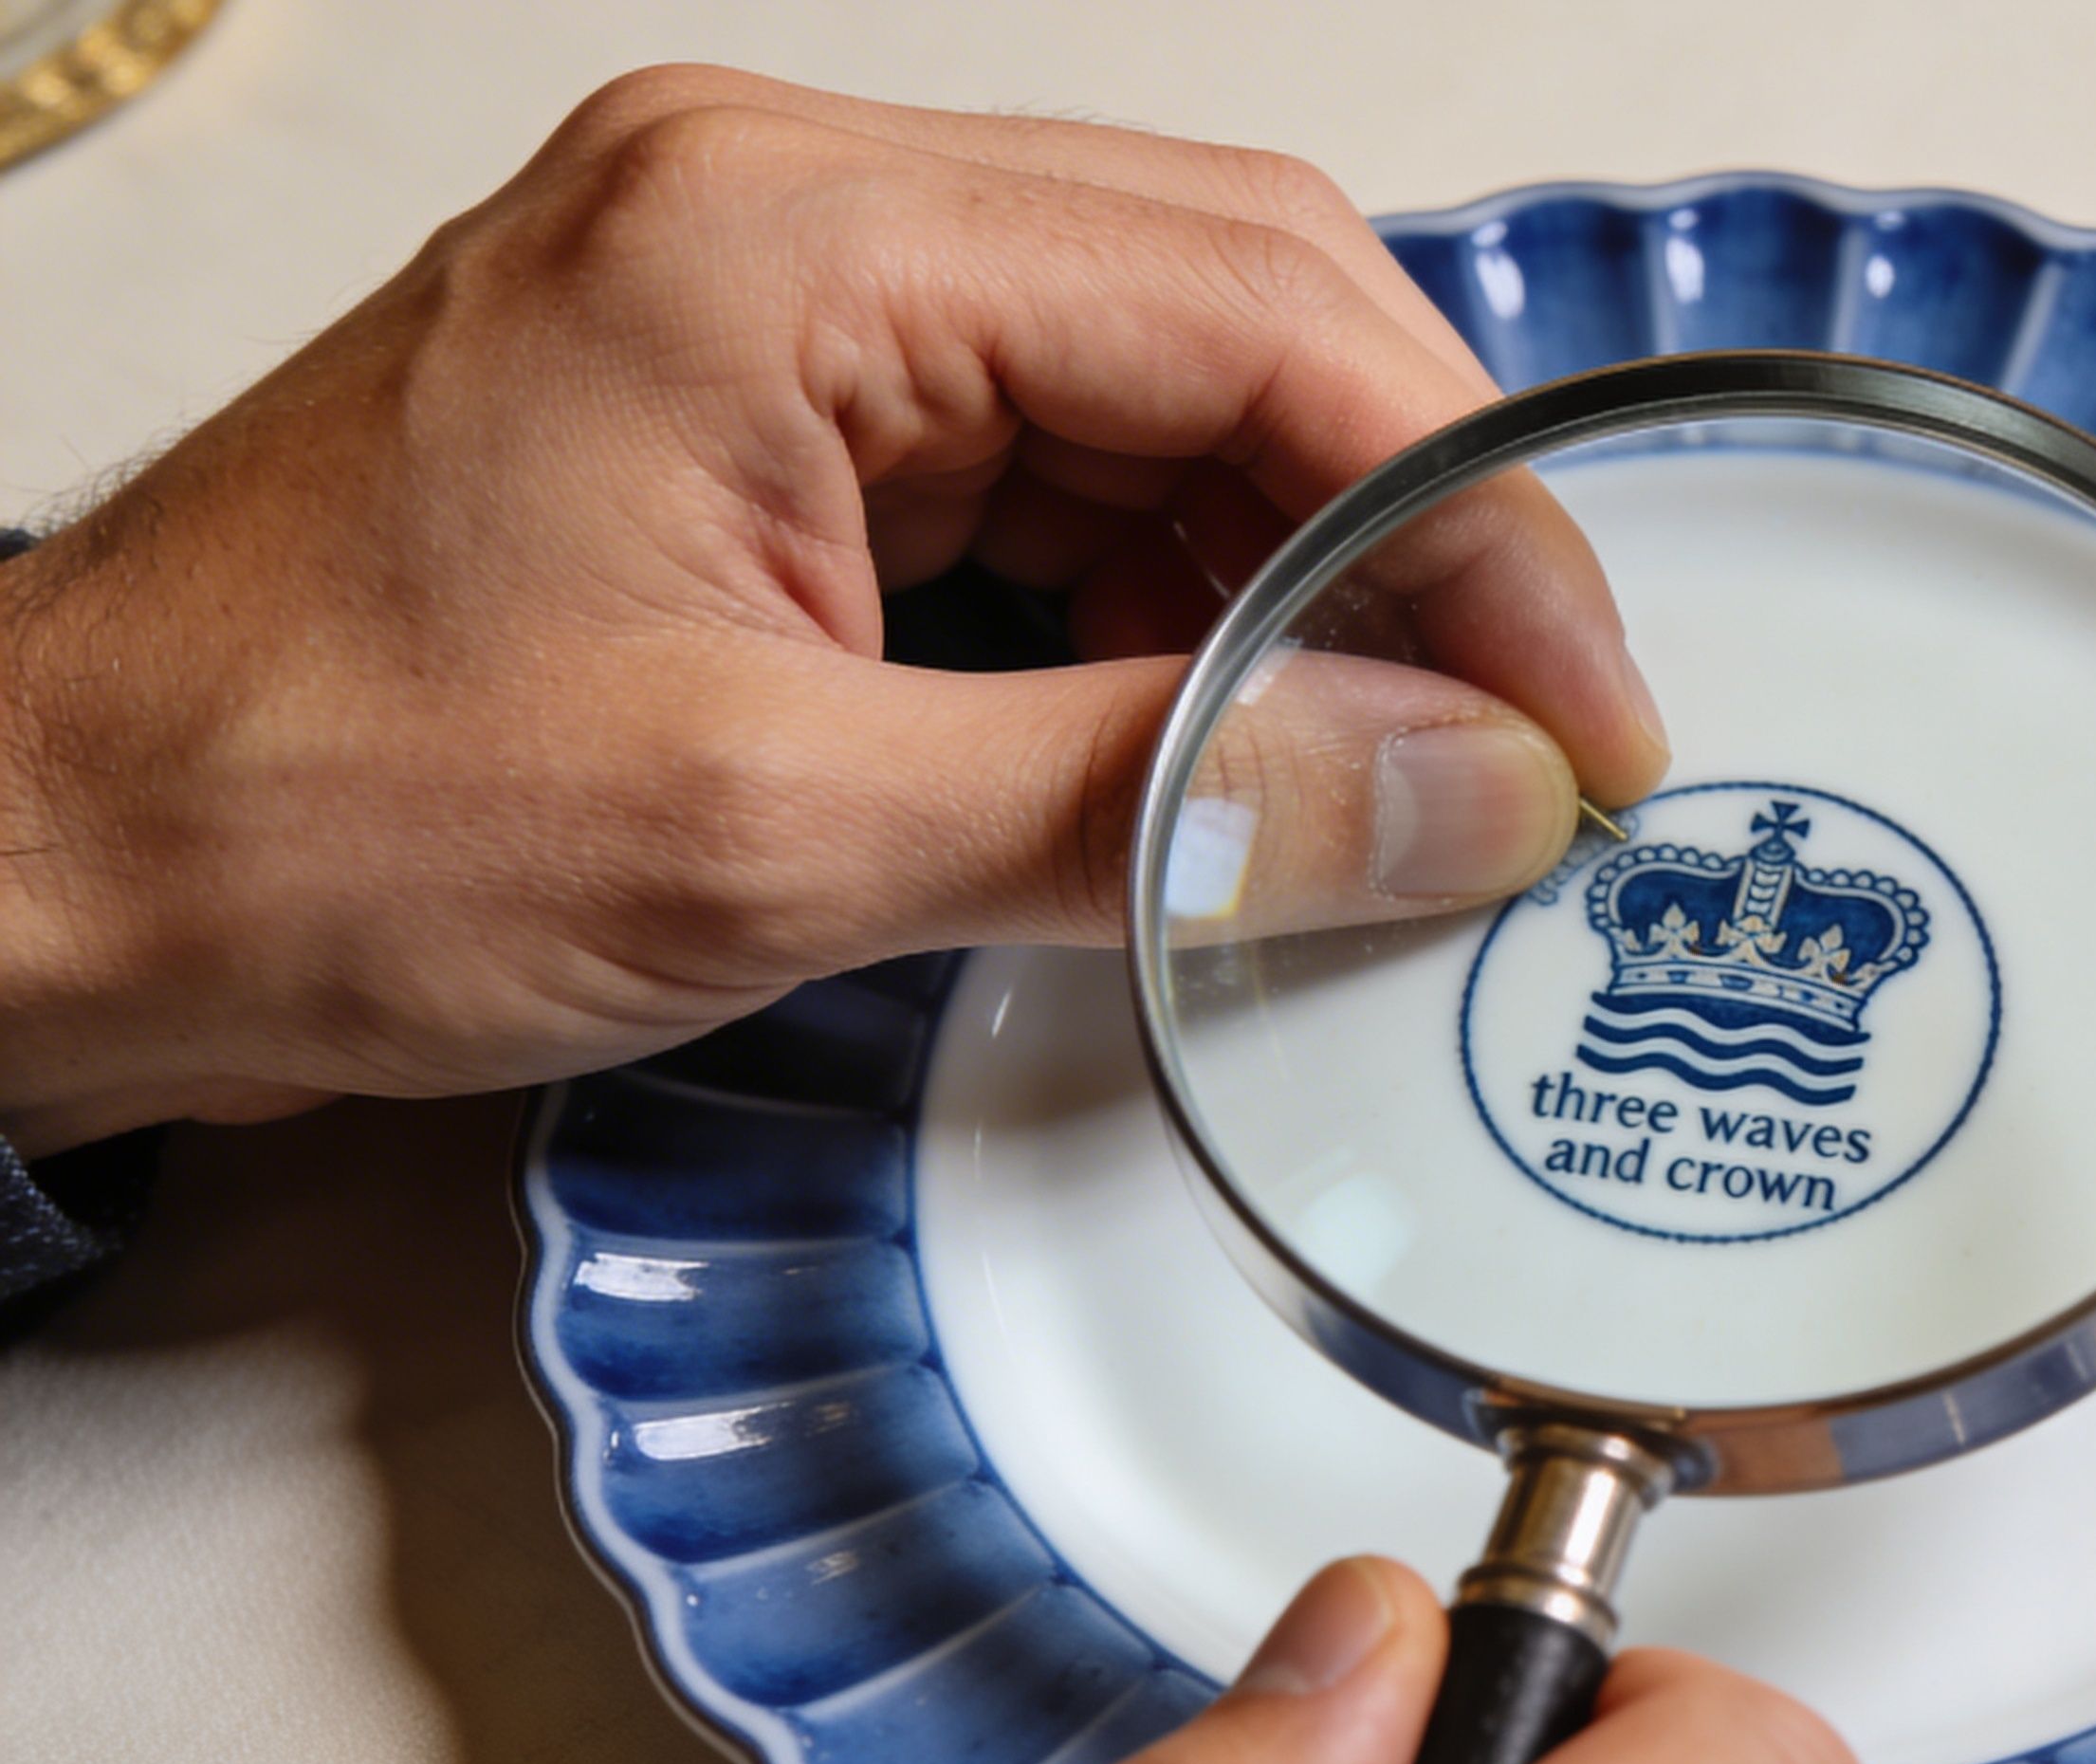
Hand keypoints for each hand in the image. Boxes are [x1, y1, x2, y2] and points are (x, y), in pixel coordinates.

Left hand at [0, 67, 1666, 1154]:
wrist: (42, 870)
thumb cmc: (299, 816)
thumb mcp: (772, 838)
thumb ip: (1159, 802)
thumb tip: (1461, 790)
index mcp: (784, 235)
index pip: (1256, 312)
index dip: (1471, 511)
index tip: (1587, 704)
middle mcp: (787, 208)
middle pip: (1238, 298)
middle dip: (1418, 519)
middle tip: (1540, 735)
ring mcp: (771, 294)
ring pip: (1163, 378)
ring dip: (1305, 567)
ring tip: (1405, 763)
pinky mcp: (759, 405)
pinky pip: (1051, 456)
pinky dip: (1175, 594)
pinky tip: (1235, 729)